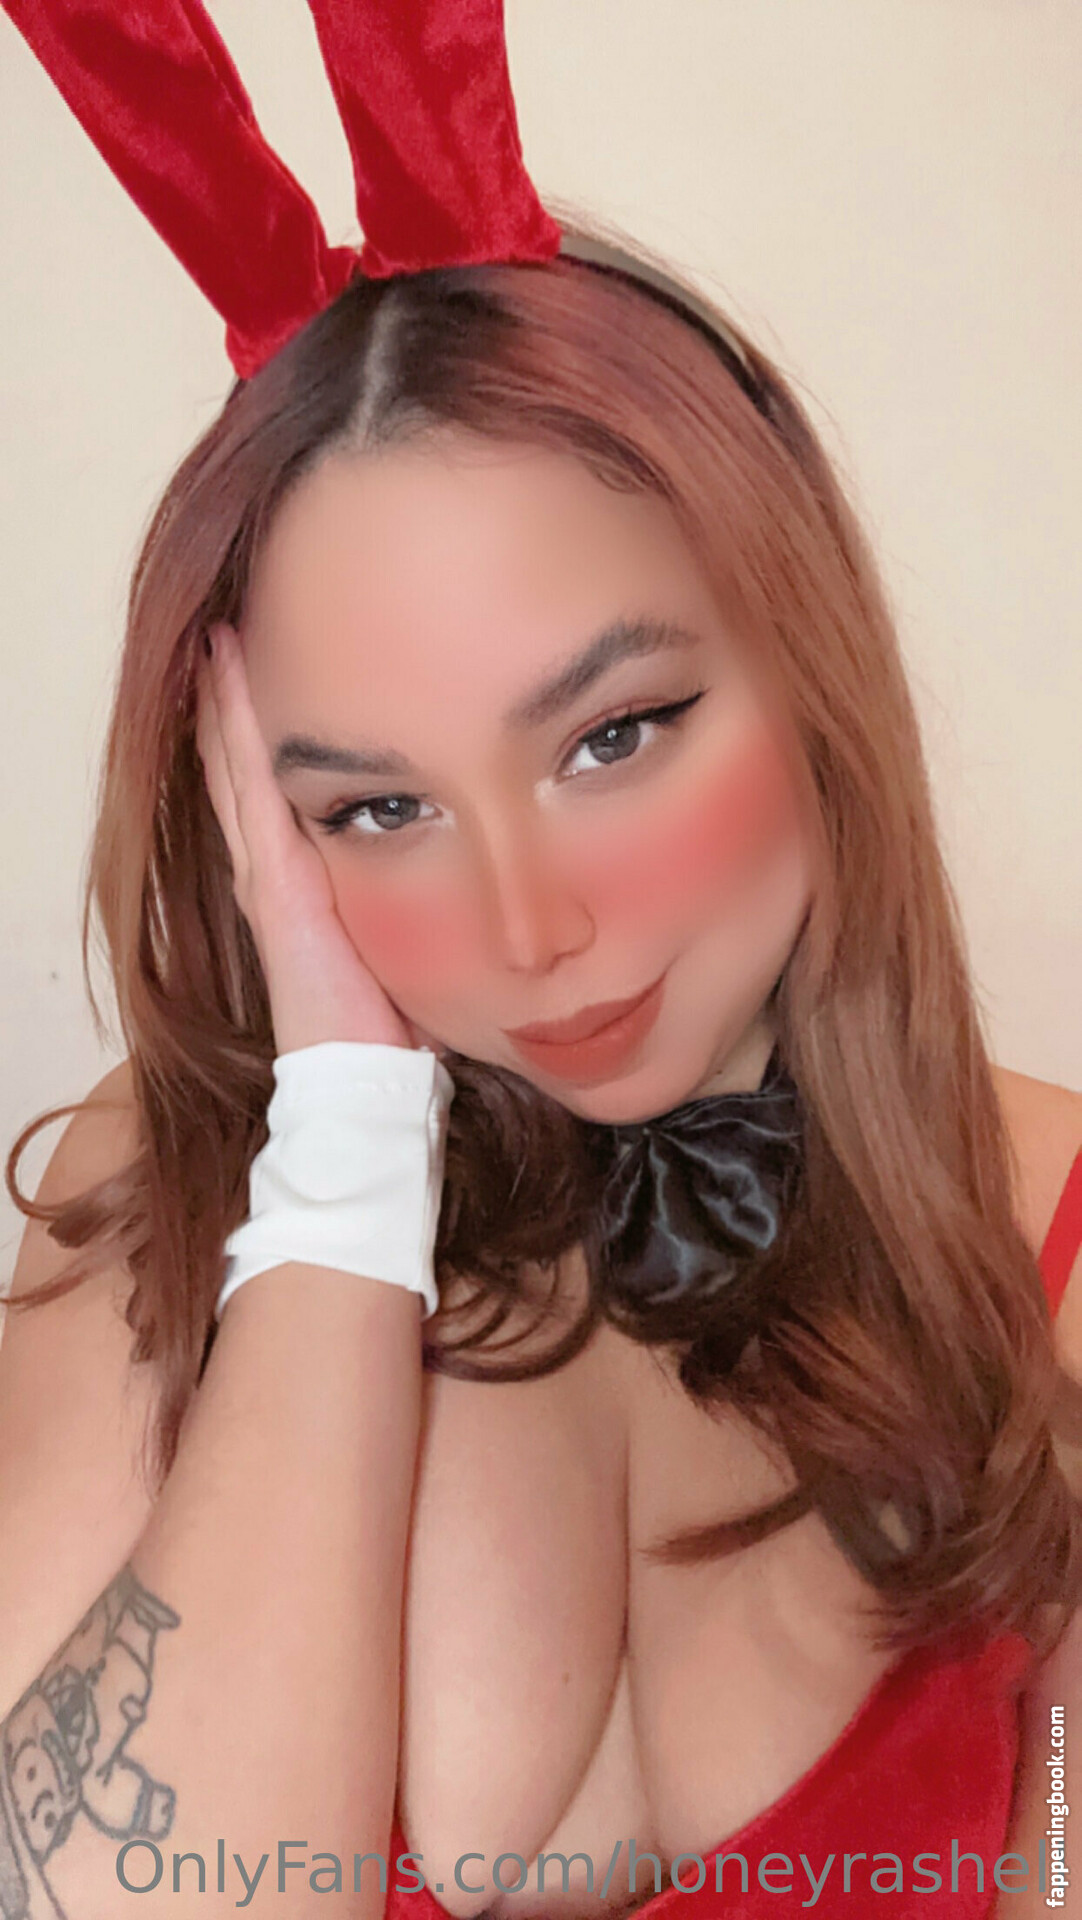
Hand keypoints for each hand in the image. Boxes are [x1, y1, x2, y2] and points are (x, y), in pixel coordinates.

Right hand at [196, 622, 419, 1055]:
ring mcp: (266, 869)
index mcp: (300, 880)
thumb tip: (476, 849)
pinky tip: (231, 666)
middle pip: (241, 762)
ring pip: (237, 760)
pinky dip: (237, 721)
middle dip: (236, 696)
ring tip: (223, 627)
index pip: (272, 785)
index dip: (264, 726)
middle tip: (231, 621)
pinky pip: (250, 780)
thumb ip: (421, 889)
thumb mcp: (405, 934)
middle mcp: (271, 867)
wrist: (361, 1081)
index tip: (272, 660)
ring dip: (228, 695)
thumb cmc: (390, 1022)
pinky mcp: (275, 876)